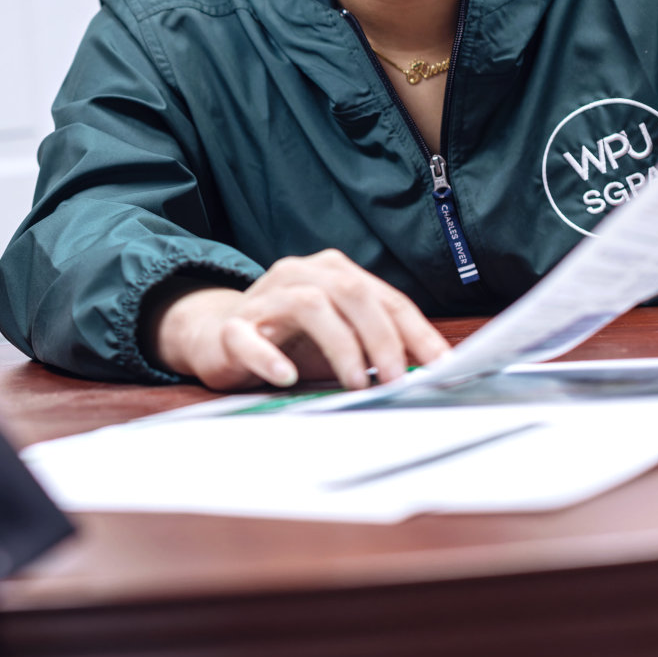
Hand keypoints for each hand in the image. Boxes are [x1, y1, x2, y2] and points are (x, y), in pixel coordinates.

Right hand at [149, 249, 451, 390]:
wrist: (217, 336)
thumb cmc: (289, 340)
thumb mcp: (340, 339)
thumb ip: (377, 345)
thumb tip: (430, 369)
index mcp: (332, 273)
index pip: (385, 297)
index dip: (416, 331)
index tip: (440, 364)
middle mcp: (300, 275)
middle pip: (351, 292)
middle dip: (382, 337)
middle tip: (398, 377)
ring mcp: (264, 298)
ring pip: (310, 305)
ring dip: (341, 346)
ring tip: (357, 383)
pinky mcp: (232, 328)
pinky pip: (249, 338)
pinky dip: (270, 357)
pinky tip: (286, 377)